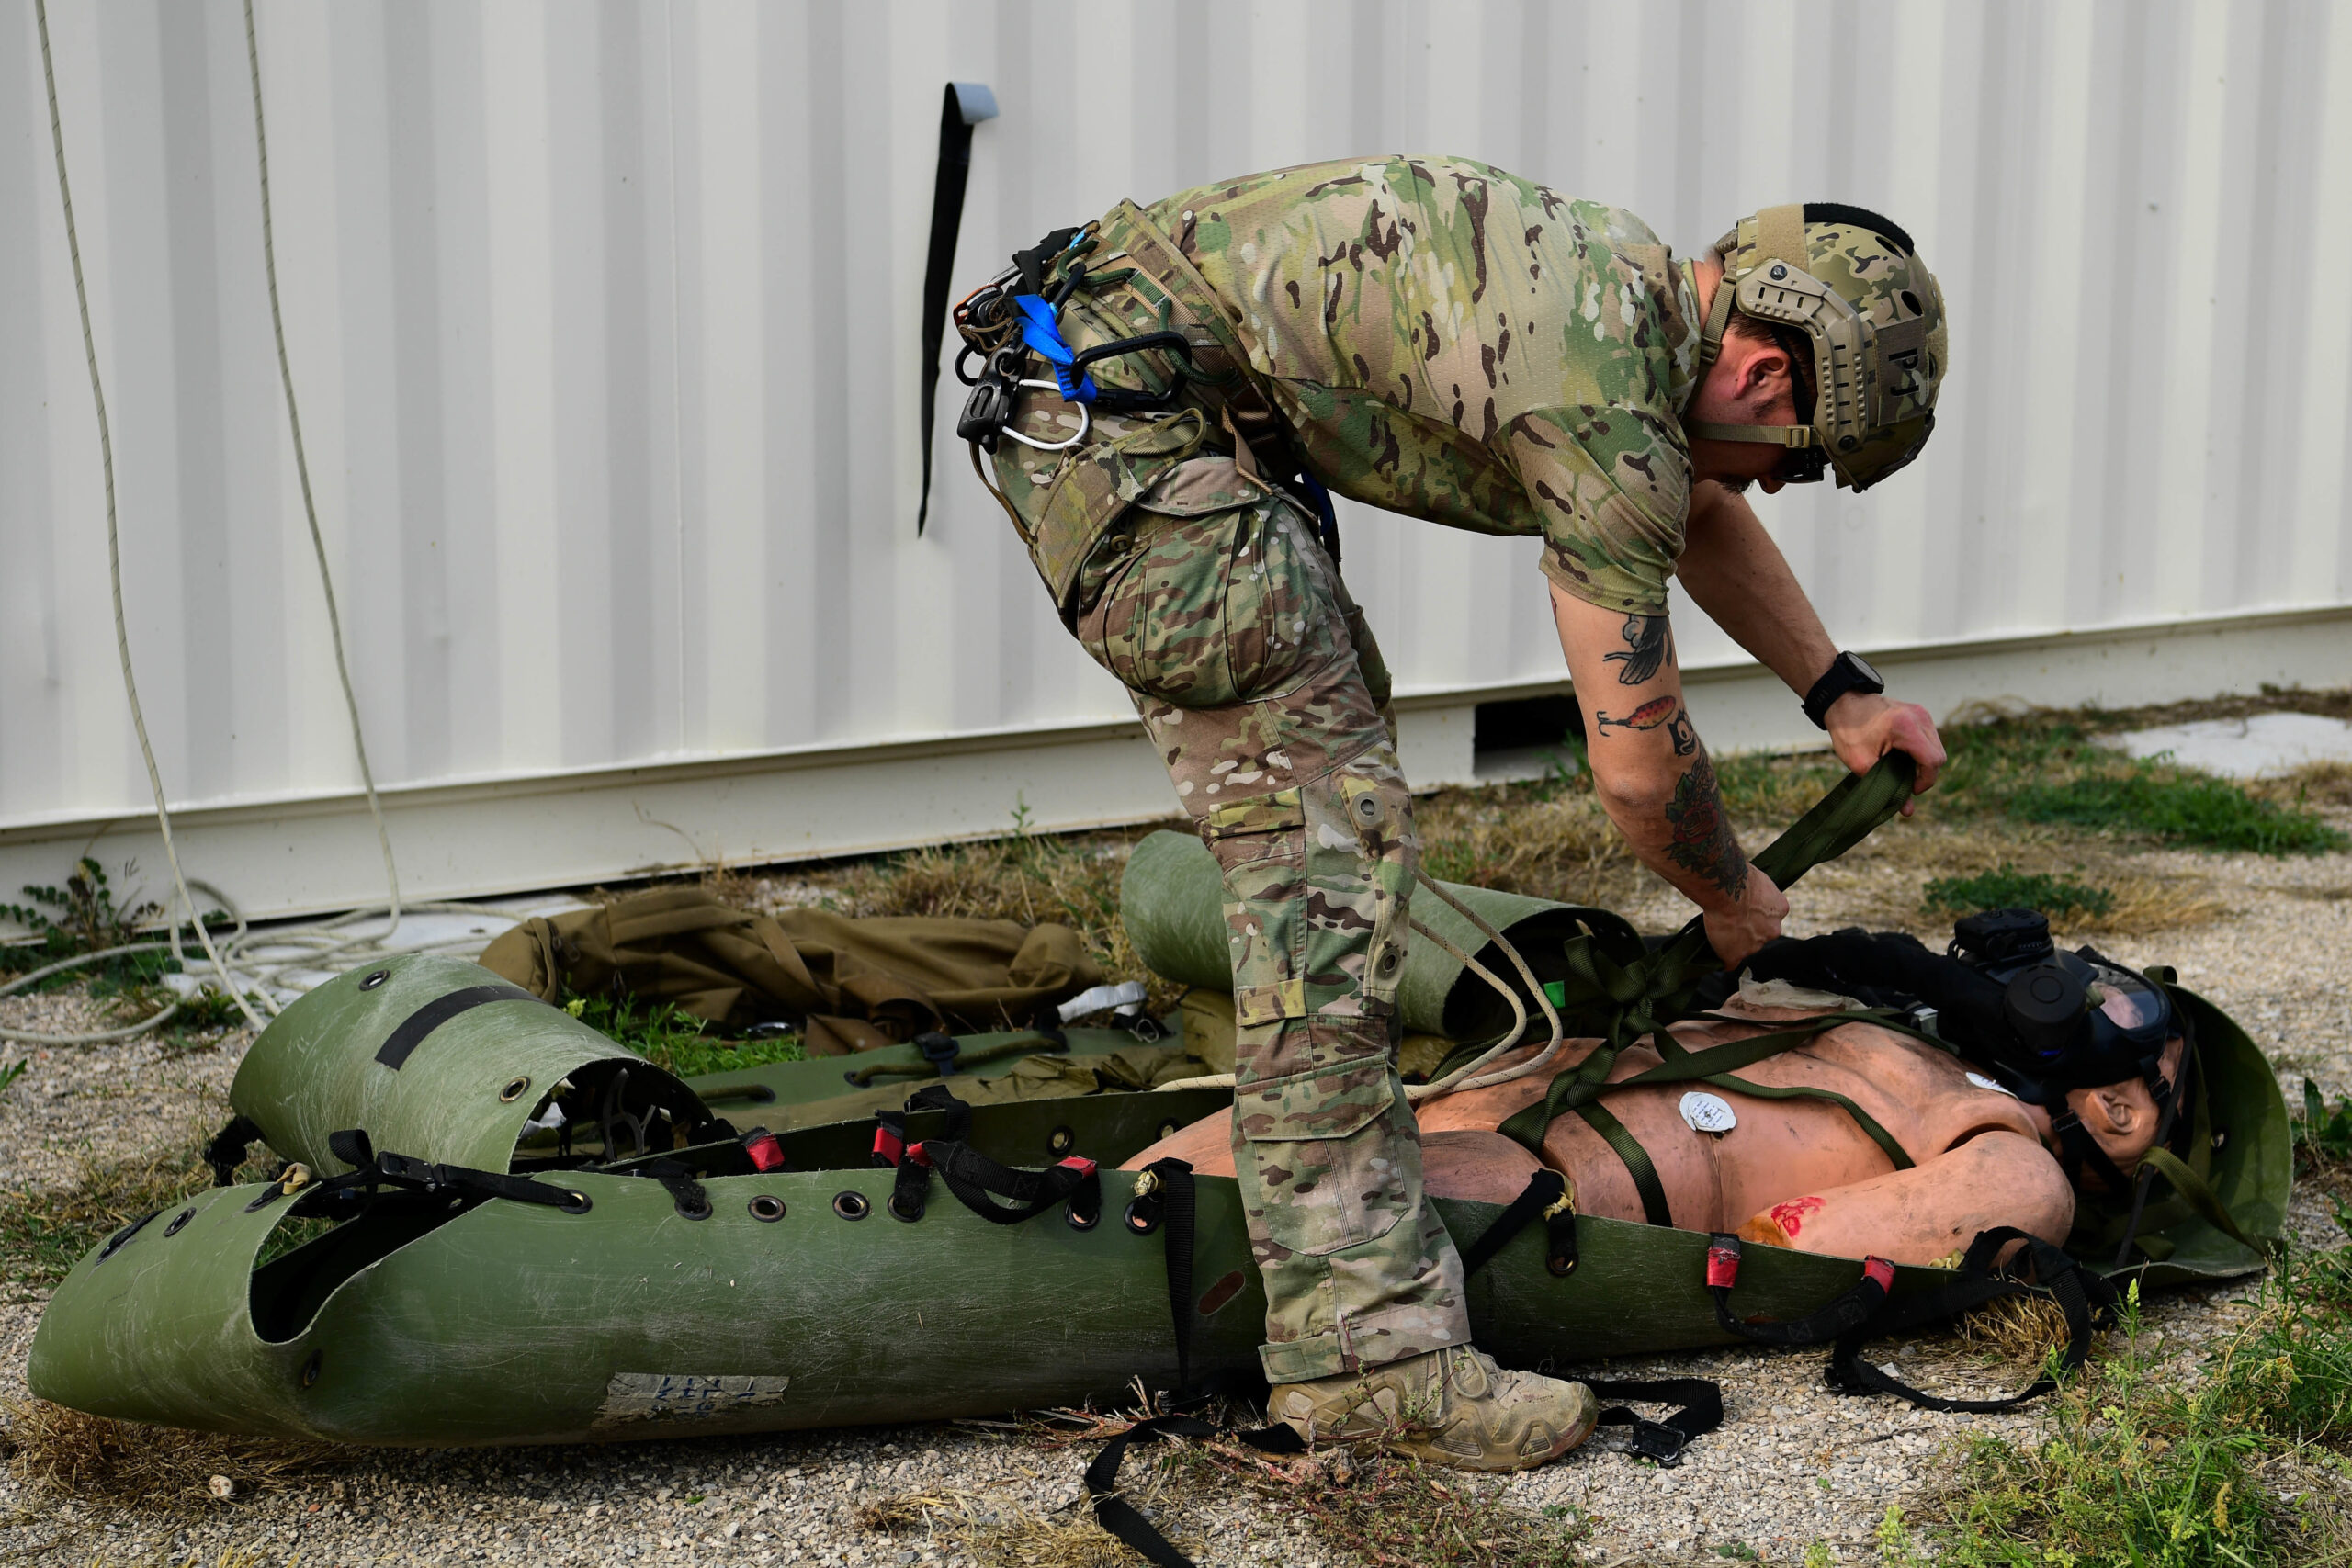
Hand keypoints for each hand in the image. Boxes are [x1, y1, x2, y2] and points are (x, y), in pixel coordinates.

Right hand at [1703, 865, 1788, 969]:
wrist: (1726, 888)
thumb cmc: (1737, 875)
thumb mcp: (1756, 879)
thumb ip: (1757, 891)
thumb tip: (1746, 888)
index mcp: (1780, 908)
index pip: (1770, 918)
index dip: (1755, 915)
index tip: (1744, 911)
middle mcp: (1773, 930)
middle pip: (1761, 935)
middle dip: (1748, 931)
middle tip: (1730, 920)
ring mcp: (1754, 944)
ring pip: (1745, 948)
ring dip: (1734, 942)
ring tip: (1716, 929)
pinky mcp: (1735, 955)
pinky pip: (1729, 962)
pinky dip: (1723, 958)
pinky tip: (1715, 953)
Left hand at [1825, 692, 1945, 816]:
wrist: (1843, 702)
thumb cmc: (1849, 732)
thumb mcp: (1862, 764)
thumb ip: (1887, 787)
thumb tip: (1908, 811)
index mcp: (1906, 728)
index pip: (1932, 761)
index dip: (1925, 782)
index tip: (1909, 790)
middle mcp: (1919, 717)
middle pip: (1939, 756)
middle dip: (1925, 775)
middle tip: (1904, 783)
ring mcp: (1922, 714)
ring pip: (1937, 748)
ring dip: (1924, 764)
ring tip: (1901, 770)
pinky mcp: (1920, 714)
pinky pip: (1930, 740)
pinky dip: (1922, 753)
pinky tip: (1903, 757)